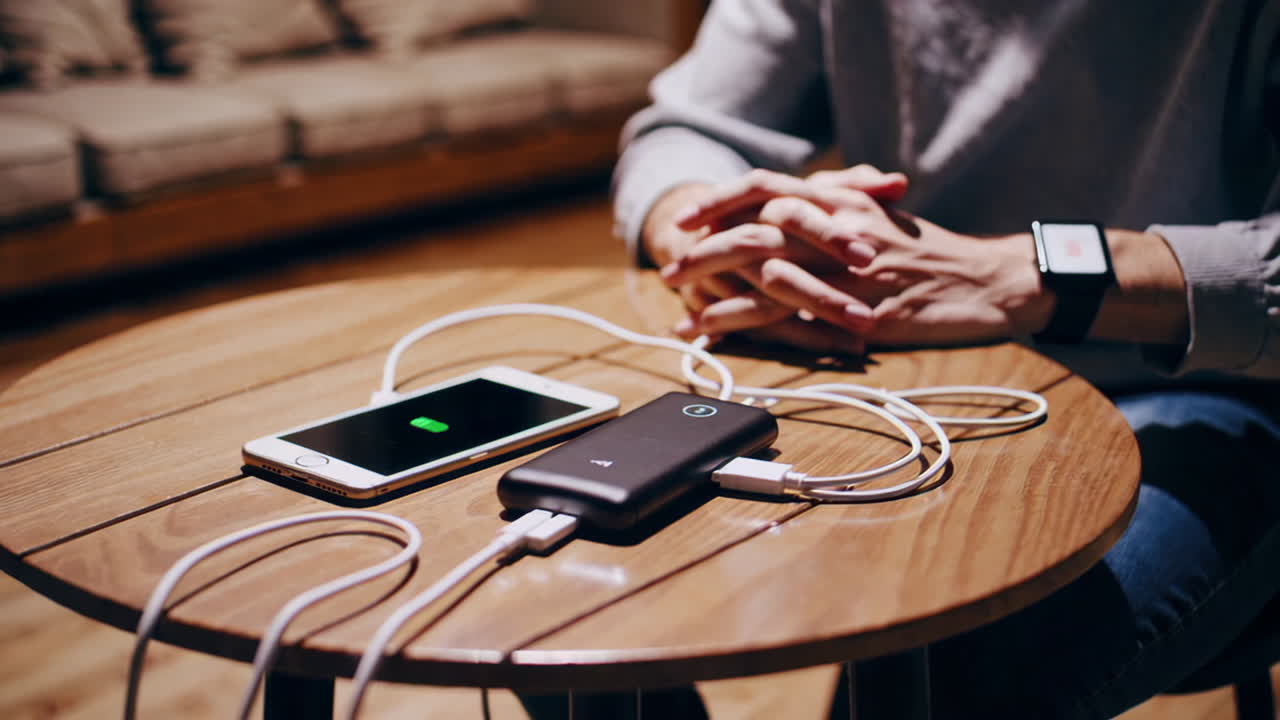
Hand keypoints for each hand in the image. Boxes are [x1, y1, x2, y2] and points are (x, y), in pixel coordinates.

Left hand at [668, 185, 1053, 346]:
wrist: (988, 282)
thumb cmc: (935, 254)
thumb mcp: (884, 219)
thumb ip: (840, 208)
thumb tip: (799, 210)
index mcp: (841, 201)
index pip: (765, 189)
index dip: (720, 202)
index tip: (688, 219)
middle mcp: (837, 228)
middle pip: (752, 231)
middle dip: (704, 251)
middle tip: (671, 269)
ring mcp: (845, 271)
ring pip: (762, 275)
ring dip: (715, 293)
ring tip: (680, 310)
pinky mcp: (855, 311)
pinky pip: (787, 319)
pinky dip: (743, 327)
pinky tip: (715, 338)